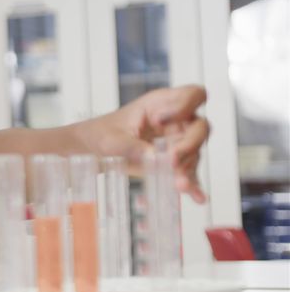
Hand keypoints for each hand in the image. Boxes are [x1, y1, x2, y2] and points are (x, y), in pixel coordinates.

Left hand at [89, 85, 209, 202]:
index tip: (162, 121)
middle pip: (200, 128)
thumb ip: (132, 146)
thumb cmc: (102, 134)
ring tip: (178, 184)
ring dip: (188, 168)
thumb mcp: (111, 139)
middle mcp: (175, 122)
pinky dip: (193, 185)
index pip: (193, 95)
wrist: (91, 151)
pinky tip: (197, 197)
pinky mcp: (173, 163)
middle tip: (171, 159)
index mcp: (160, 104)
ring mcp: (177, 142)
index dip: (188, 104)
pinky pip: (189, 173)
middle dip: (190, 144)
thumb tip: (153, 157)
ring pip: (195, 153)